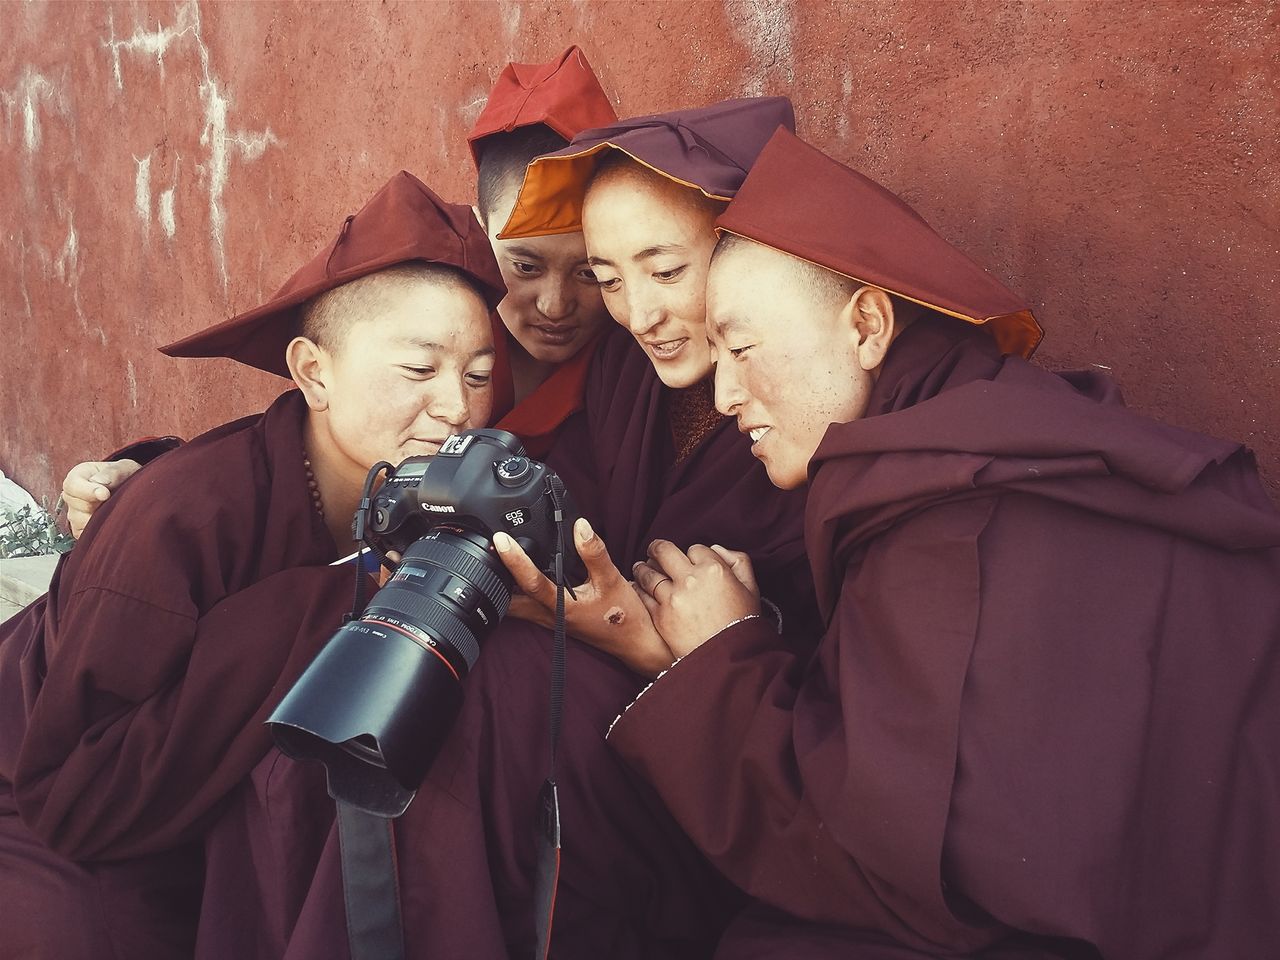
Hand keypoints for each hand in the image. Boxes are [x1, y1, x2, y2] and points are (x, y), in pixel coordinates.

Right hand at [61, 459, 141, 538]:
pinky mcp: (80, 528)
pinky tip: (108, 522)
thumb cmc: (125, 476)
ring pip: (78, 522)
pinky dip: (95, 531)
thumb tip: (100, 484)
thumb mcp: (124, 468)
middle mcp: (72, 495)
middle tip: (113, 504)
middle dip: (96, 507)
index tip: (105, 494)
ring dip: (97, 519)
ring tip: (113, 512)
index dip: (88, 491)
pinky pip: (82, 534)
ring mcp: (75, 512)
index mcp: (79, 476)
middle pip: (75, 507)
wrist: (130, 489)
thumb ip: (113, 473)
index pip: (72, 486)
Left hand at [494, 518, 676, 677]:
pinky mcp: (553, 621)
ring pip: (514, 606)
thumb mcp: (613, 580)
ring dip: (503, 586)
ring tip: (494, 559)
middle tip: (485, 550)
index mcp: (562, 607)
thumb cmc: (626, 617)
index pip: (531, 582)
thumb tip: (579, 526)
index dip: (514, 560)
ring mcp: (549, 621)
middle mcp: (550, 617)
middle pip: (509, 599)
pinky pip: (526, 606)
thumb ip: (594, 553)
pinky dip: (517, 591)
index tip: (500, 539)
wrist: (636, 643)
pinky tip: (518, 577)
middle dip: (495, 578)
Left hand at [632, 541, 760, 658]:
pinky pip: (642, 595)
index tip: (689, 560)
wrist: (729, 661)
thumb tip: (716, 550)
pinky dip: (637, 587)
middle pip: (664, 551)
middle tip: (653, 550)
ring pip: (648, 572)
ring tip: (640, 567)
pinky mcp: (660, 616)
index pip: (694, 549)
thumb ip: (738, 562)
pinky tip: (637, 586)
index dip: (691, 554)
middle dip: (657, 548)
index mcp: (714, 570)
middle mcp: (691, 579)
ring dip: (642, 567)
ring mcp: (672, 598)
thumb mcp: (751, 589)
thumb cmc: (743, 625)